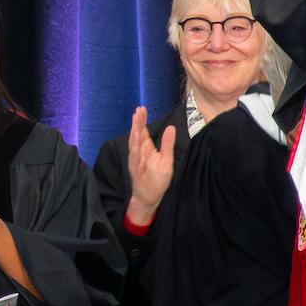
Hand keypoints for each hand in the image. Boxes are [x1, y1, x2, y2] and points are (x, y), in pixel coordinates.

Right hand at [124, 106, 175, 226]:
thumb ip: (167, 144)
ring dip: (134, 131)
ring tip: (135, 120)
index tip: (142, 109)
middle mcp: (140, 152)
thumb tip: (171, 127)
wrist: (150, 197)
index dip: (142, 121)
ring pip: (134, 143)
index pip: (143, 132)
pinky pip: (134, 157)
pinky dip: (134, 148)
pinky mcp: (135, 169)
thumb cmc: (158, 179)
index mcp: (147, 149)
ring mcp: (136, 160)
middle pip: (137, 134)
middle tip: (138, 110)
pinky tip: (134, 139)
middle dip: (137, 122)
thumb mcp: (167, 159)